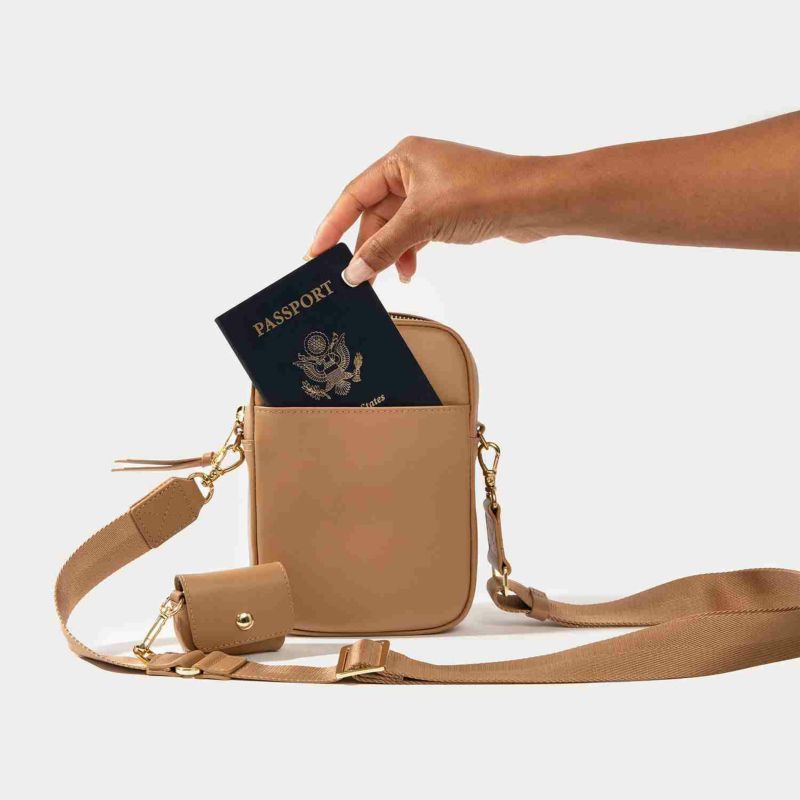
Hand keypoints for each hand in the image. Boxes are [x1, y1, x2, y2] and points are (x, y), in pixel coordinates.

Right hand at [308, 137, 552, 284]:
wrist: (535, 201)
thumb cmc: (484, 193)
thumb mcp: (423, 221)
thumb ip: (384, 247)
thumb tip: (354, 272)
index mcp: (402, 159)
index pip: (353, 195)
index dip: (332, 225)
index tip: (315, 253)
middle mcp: (413, 171)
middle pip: (374, 215)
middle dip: (365, 248)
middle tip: (352, 279)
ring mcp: (431, 192)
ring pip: (395, 228)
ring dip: (388, 255)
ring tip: (383, 280)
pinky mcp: (447, 211)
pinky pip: (415, 235)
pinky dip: (409, 254)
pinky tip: (410, 272)